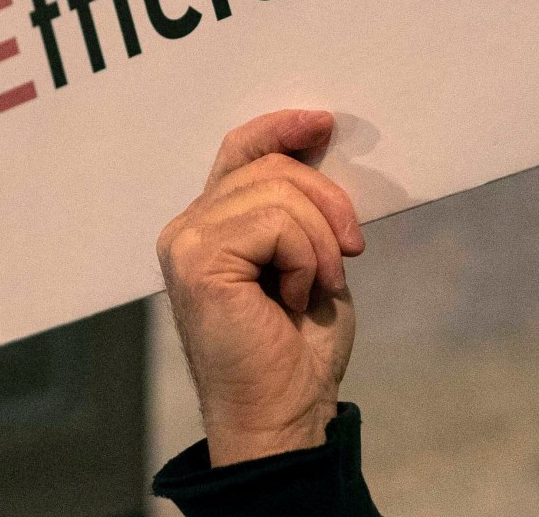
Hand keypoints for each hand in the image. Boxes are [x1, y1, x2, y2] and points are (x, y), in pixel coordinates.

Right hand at [157, 110, 366, 465]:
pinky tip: (296, 297)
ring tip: (318, 287)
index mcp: (210, 226)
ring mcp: (187, 242)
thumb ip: (299, 211)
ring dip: (320, 241)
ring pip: (278, 192)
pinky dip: (305, 258)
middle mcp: (188, 228)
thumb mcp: (309, 262)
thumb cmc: (297, 352)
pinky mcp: (199, 261)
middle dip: (328, 202)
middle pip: (270, 166)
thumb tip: (320, 150)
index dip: (282, 128)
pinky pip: (275, 222)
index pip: (240, 150)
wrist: (284, 415)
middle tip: (351, 253)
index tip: (324, 123)